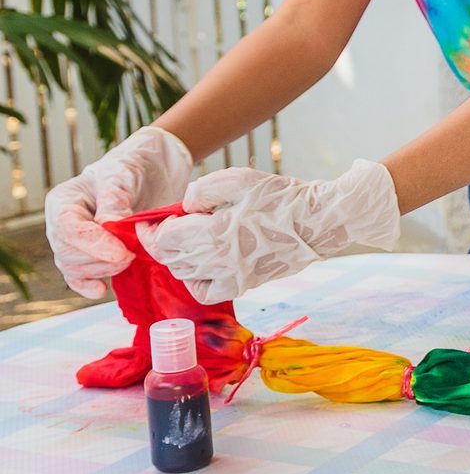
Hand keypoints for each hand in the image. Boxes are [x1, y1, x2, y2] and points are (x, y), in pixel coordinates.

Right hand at [44, 127, 192, 298]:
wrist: (151, 175)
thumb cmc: (132, 170)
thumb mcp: (123, 176)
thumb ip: (115, 201)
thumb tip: (107, 226)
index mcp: (64, 201)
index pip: (67, 228)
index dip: (92, 244)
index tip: (121, 253)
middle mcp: (63, 224)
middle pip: (67, 253)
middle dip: (101, 260)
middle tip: (133, 254)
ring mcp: (76, 243)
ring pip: (75, 268)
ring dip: (104, 270)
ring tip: (132, 258)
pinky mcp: (92, 257)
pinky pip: (79, 278)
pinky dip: (89, 286)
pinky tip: (102, 289)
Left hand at [138, 159, 399, 303]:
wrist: (316, 224)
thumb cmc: (279, 198)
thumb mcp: (238, 180)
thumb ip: (201, 191)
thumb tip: (183, 207)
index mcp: (215, 233)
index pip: (165, 239)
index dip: (151, 230)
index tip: (149, 221)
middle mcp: (220, 261)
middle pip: (172, 259)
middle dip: (163, 244)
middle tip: (167, 229)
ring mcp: (232, 277)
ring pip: (185, 277)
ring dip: (177, 261)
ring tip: (186, 244)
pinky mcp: (244, 285)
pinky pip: (206, 293)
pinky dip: (195, 282)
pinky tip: (201, 266)